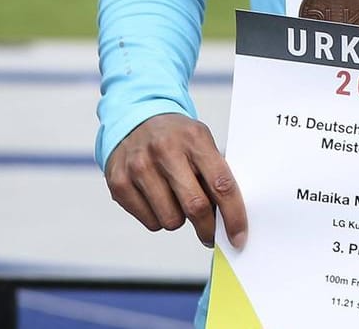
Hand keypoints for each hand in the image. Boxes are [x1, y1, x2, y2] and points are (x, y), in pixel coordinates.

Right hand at [104, 113, 246, 248]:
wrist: (134, 121)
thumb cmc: (178, 138)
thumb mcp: (202, 143)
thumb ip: (215, 174)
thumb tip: (230, 217)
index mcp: (195, 139)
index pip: (221, 184)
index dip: (234, 215)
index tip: (239, 237)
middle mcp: (165, 151)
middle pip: (195, 206)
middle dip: (208, 229)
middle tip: (211, 235)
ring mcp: (139, 167)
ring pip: (171, 220)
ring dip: (179, 219)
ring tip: (177, 199)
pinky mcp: (119, 183)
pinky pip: (150, 222)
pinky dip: (159, 218)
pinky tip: (157, 198)